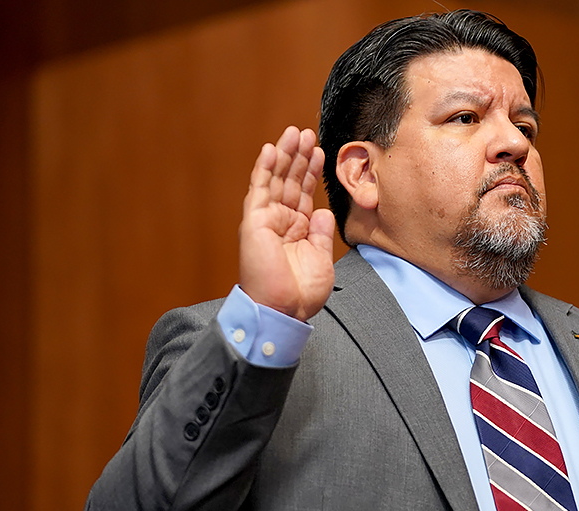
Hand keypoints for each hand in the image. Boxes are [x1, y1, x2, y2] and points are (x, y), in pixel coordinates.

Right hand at [239, 127, 334, 320]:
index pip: (304, 193)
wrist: (283, 310)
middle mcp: (281, 222)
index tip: (321, 152)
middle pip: (290, 180)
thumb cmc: (300, 293)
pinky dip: (264, 168)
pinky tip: (271, 149)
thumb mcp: (322, 259)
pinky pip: (259, 190)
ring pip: (275, 179)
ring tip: (295, 133)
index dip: (312, 172)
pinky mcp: (254, 221)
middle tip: (307, 133)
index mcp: (297, 230)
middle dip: (299, 156)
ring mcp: (266, 220)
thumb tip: (324, 211)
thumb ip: (323, 233)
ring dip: (284, 155)